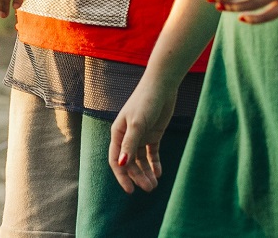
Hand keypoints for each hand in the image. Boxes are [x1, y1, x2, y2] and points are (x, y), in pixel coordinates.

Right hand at [108, 77, 177, 192]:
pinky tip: (159, 173)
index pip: (116, 160)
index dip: (122, 176)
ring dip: (146, 172)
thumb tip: (121, 164)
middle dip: (138, 177)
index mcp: (118, 133)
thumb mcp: (137, 124)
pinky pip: (152, 153)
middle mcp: (127, 136)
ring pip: (141, 160)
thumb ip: (129, 145)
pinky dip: (155, 164)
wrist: (161, 87)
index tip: (131, 190)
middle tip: (150, 188)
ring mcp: (140, 136)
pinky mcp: (153, 134)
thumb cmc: (145, 102)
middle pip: (130, 162)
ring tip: (155, 185)